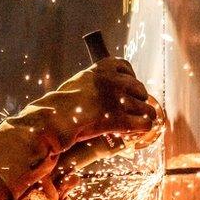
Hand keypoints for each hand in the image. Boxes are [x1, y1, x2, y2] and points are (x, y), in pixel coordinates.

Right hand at [0, 57, 158, 199]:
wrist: (54, 118)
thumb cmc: (60, 104)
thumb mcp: (77, 84)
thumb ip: (92, 83)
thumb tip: (101, 91)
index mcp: (102, 67)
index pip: (126, 67)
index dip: (130, 78)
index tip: (128, 87)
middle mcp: (114, 80)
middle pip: (138, 88)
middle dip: (138, 98)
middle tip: (133, 108)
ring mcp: (118, 99)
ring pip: (145, 107)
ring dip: (144, 115)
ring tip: (139, 122)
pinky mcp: (120, 119)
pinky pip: (143, 123)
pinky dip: (143, 128)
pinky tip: (138, 132)